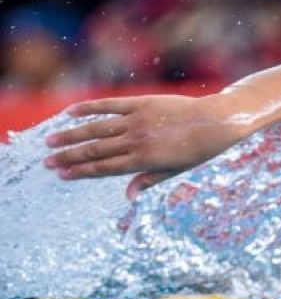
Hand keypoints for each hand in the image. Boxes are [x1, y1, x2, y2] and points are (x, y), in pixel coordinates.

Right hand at [44, 93, 244, 198]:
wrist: (216, 122)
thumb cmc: (199, 150)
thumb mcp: (176, 171)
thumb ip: (149, 179)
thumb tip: (128, 195)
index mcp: (144, 160)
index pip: (105, 168)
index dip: (81, 172)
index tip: (62, 175)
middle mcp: (136, 140)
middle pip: (95, 150)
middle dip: (69, 157)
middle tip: (47, 162)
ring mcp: (137, 121)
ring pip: (96, 129)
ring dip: (71, 136)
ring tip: (50, 141)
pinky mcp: (140, 103)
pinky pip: (109, 105)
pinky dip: (89, 108)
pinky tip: (70, 113)